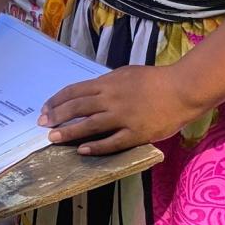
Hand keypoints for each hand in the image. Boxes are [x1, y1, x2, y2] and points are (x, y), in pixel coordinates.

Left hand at [39, 63, 202, 155]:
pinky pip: (112, 142)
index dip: (57, 100)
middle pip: (77, 107)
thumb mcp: (126, 74)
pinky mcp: (136, 133)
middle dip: (56, 116)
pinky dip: (96, 147)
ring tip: (53, 138)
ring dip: (69, 132)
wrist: (181, 89)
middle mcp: (111, 99)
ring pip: (90, 125)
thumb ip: (108, 83)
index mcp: (108, 83)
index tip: (45, 108)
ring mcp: (123, 117)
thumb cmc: (155, 80)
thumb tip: (90, 92)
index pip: (75, 91)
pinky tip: (82, 151)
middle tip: (42, 124)